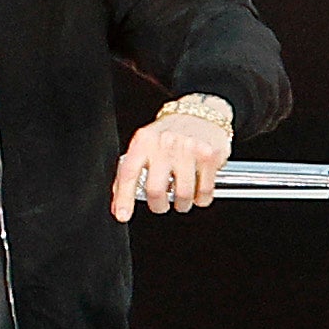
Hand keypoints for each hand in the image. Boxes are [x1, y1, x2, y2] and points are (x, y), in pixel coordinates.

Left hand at [110, 93, 235, 216]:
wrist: (201, 114)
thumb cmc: (170, 133)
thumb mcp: (145, 144)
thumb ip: (131, 171)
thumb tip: (119, 205)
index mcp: (144, 141)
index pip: (129, 172)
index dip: (123, 198)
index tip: (122, 215)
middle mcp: (165, 143)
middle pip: (156, 190)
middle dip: (158, 205)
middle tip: (161, 205)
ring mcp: (189, 149)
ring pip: (182, 195)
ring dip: (182, 204)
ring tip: (182, 198)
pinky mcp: (209, 156)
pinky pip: (204, 191)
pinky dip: (200, 199)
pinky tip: (197, 192)